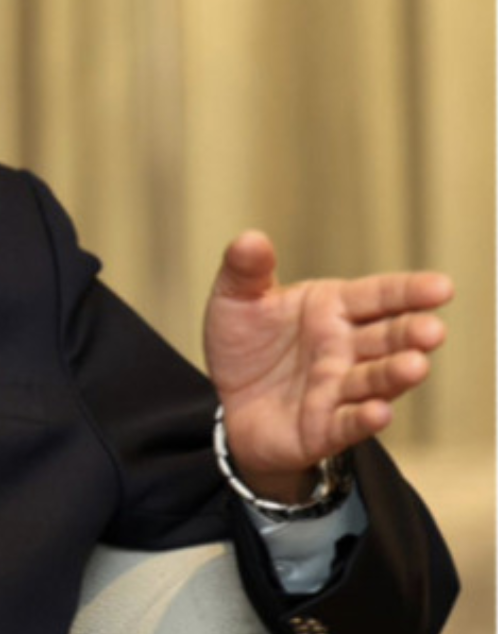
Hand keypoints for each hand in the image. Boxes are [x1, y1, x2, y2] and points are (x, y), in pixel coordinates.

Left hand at [204, 230, 452, 501]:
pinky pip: (348, 423)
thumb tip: (251, 239)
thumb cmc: (245, 344)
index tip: (442, 287)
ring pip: (375, 380)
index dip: (409, 292)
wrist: (225, 401)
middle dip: (411, 334)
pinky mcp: (324, 428)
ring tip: (414, 365)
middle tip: (432, 330)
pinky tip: (378, 411)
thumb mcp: (235, 299)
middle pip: (387, 338)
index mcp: (332, 308)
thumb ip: (245, 269)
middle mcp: (345, 347)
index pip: (378, 296)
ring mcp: (338, 388)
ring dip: (395, 374)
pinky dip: (363, 418)